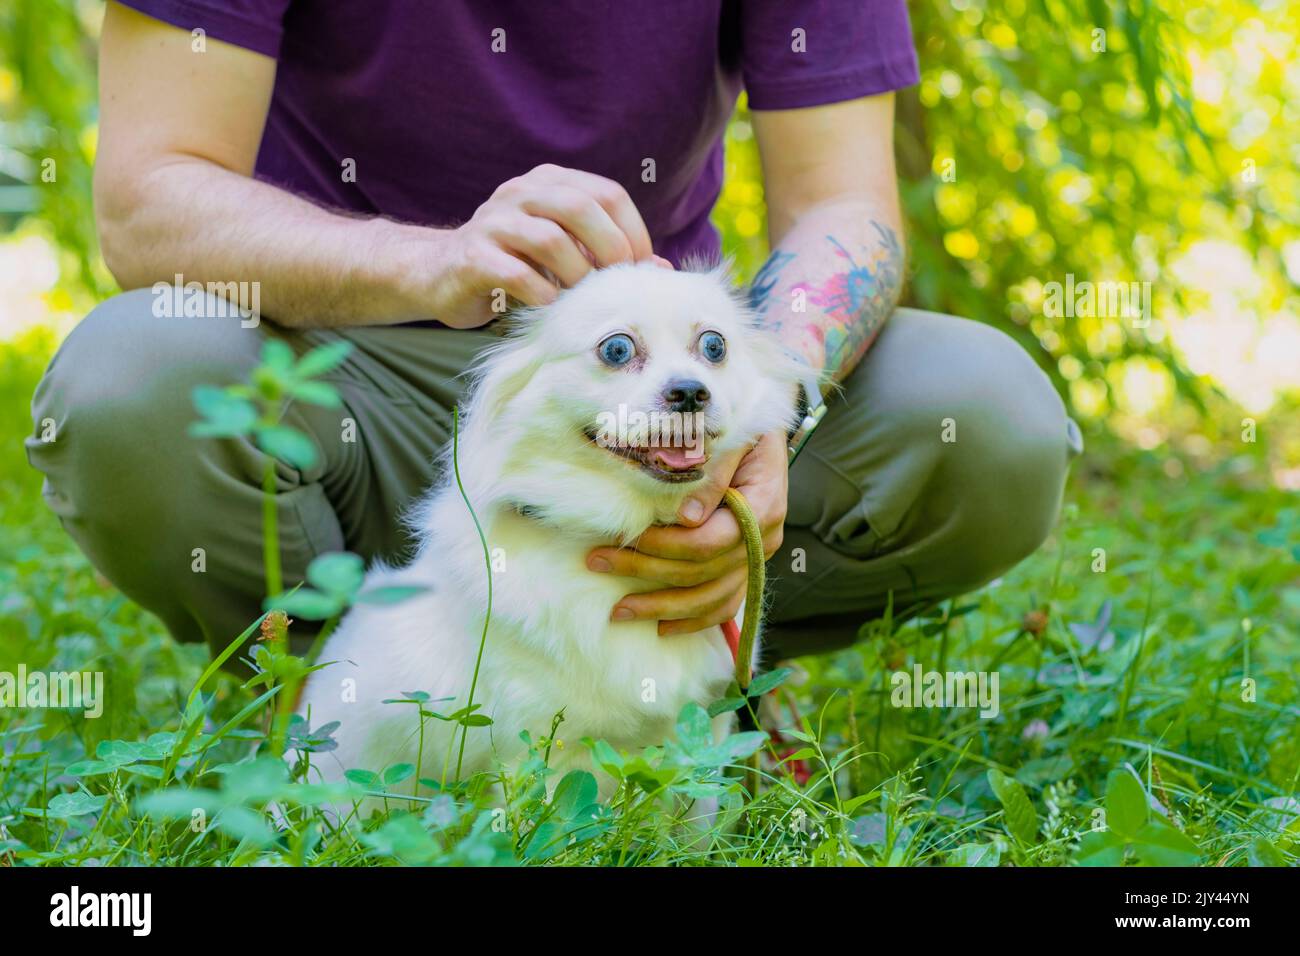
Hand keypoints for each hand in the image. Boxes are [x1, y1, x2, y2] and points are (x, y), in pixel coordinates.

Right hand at [419, 163, 665, 328]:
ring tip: (584, 298)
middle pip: (580, 207)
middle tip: (619, 283)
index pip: (607, 194)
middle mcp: (521, 193)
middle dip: (610, 249)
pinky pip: (516, 273)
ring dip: (576, 275)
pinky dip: (542, 294)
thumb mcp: (565, 255)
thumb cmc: (515, 266)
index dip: (633, 232)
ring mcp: (493, 221)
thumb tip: (663, 270)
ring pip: (549, 239)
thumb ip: (607, 256)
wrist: (440, 275)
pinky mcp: (472, 256)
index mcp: (550, 183)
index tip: (642, 269)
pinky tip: (551, 307)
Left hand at [587, 430, 788, 635]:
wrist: (764, 434)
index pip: (710, 541)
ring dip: (662, 608)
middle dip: (646, 572)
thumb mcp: (728, 434)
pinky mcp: (749, 567)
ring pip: (712, 599)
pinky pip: (724, 605)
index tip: (627, 536)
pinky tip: (661, 628)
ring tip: (618, 610)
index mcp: (763, 505)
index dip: (665, 544)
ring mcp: (758, 557)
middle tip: (597, 562)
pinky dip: (693, 619)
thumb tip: (686, 516)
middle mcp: (764, 539)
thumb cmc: (741, 425)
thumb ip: (710, 469)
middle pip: (703, 572)